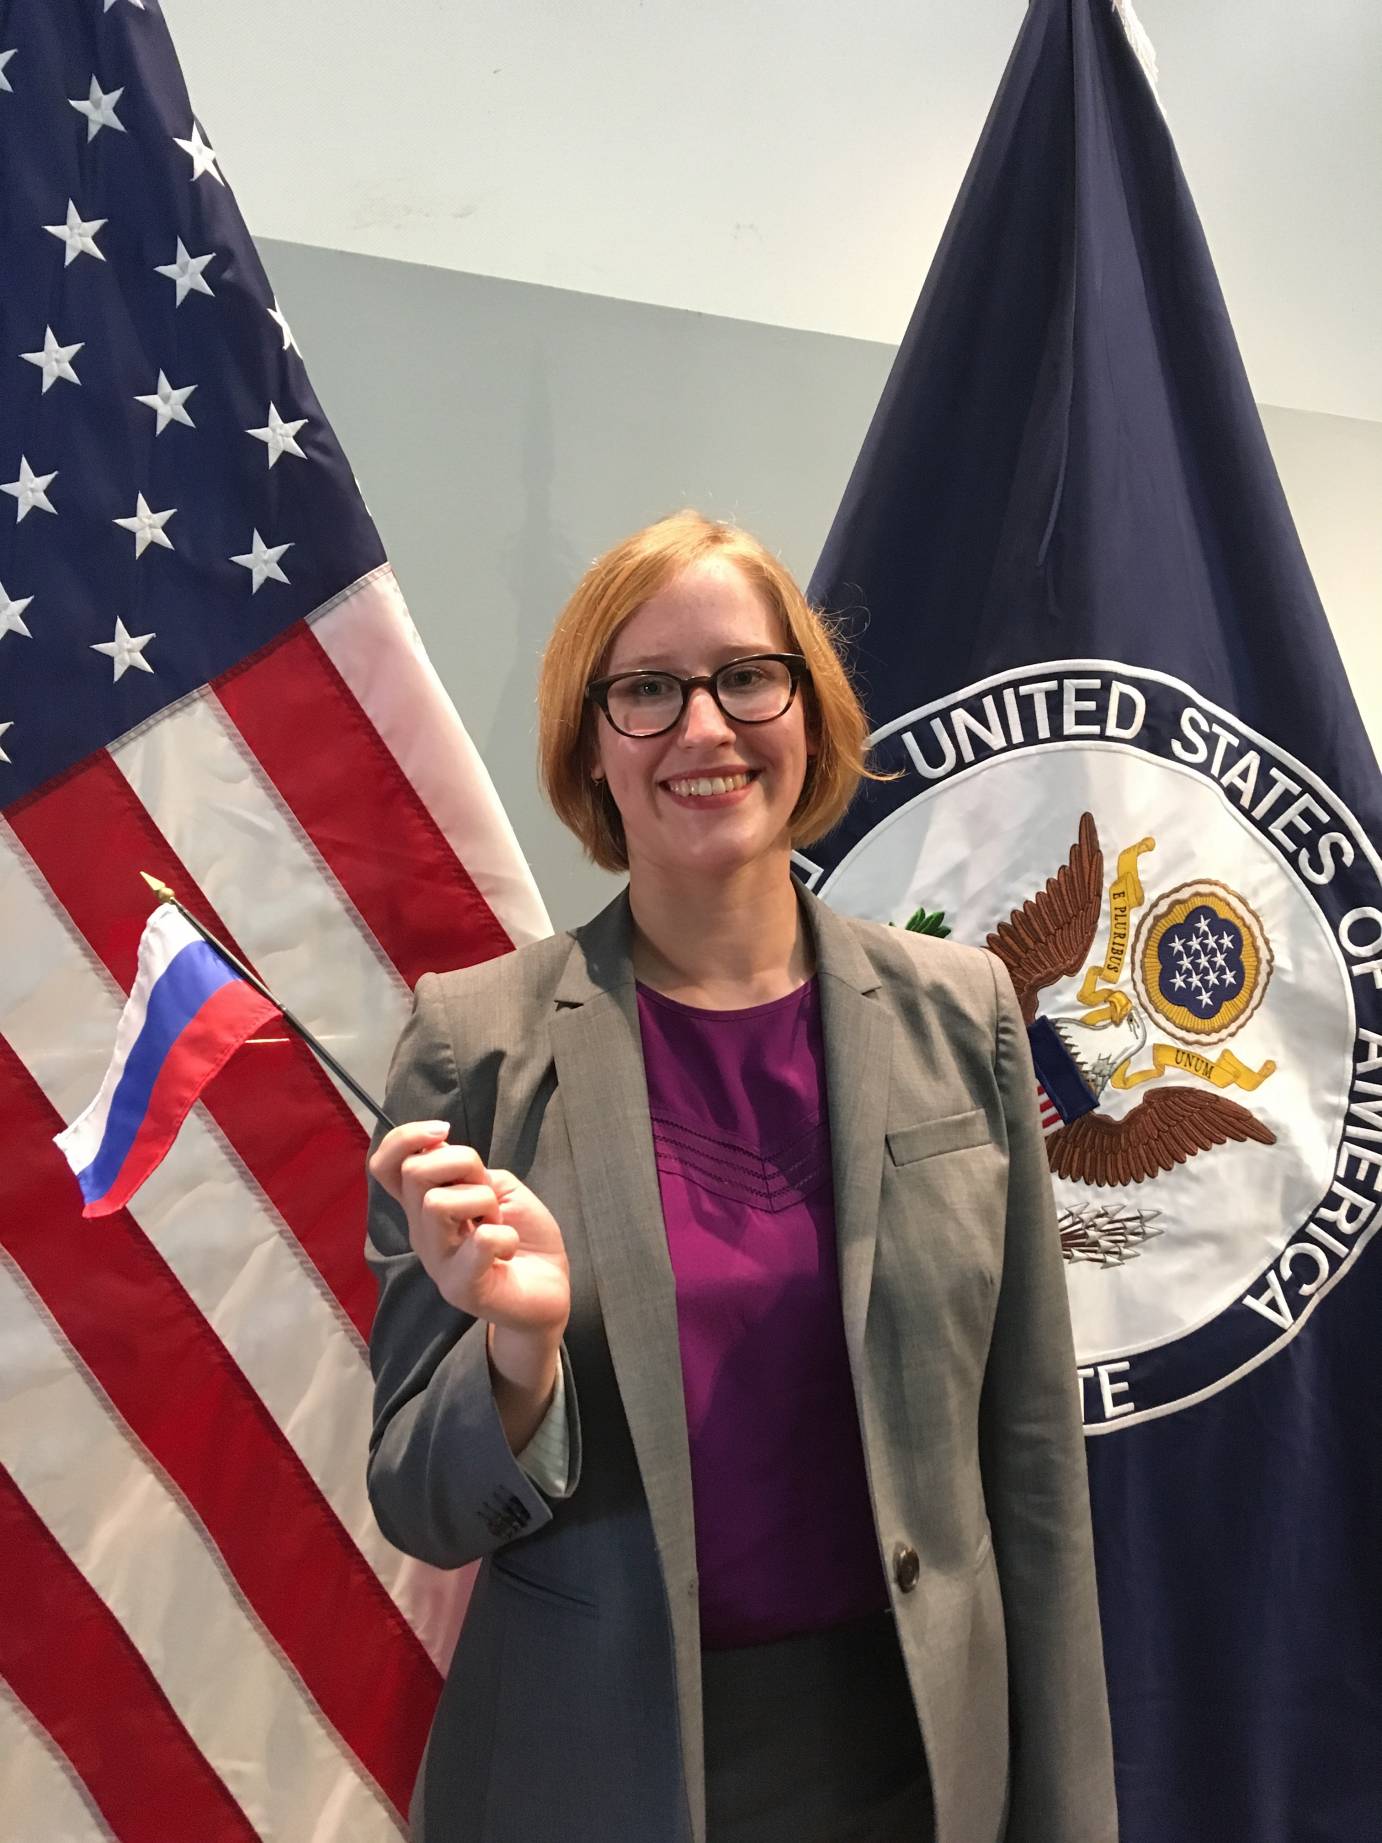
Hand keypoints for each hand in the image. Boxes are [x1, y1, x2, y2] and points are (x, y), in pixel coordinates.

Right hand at [370, 1123, 570, 1338]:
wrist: (549, 1288)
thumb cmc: (521, 1233)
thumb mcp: (495, 1186)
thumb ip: (465, 1169)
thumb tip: (438, 1148)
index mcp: (424, 1207)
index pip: (384, 1166)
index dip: (405, 1138)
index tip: (443, 1132)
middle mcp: (422, 1233)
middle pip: (414, 1173)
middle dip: (463, 1163)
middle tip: (487, 1194)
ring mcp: (438, 1263)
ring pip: (438, 1202)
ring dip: (483, 1202)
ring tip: (498, 1223)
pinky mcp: (462, 1288)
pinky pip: (480, 1240)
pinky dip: (505, 1235)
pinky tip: (508, 1250)